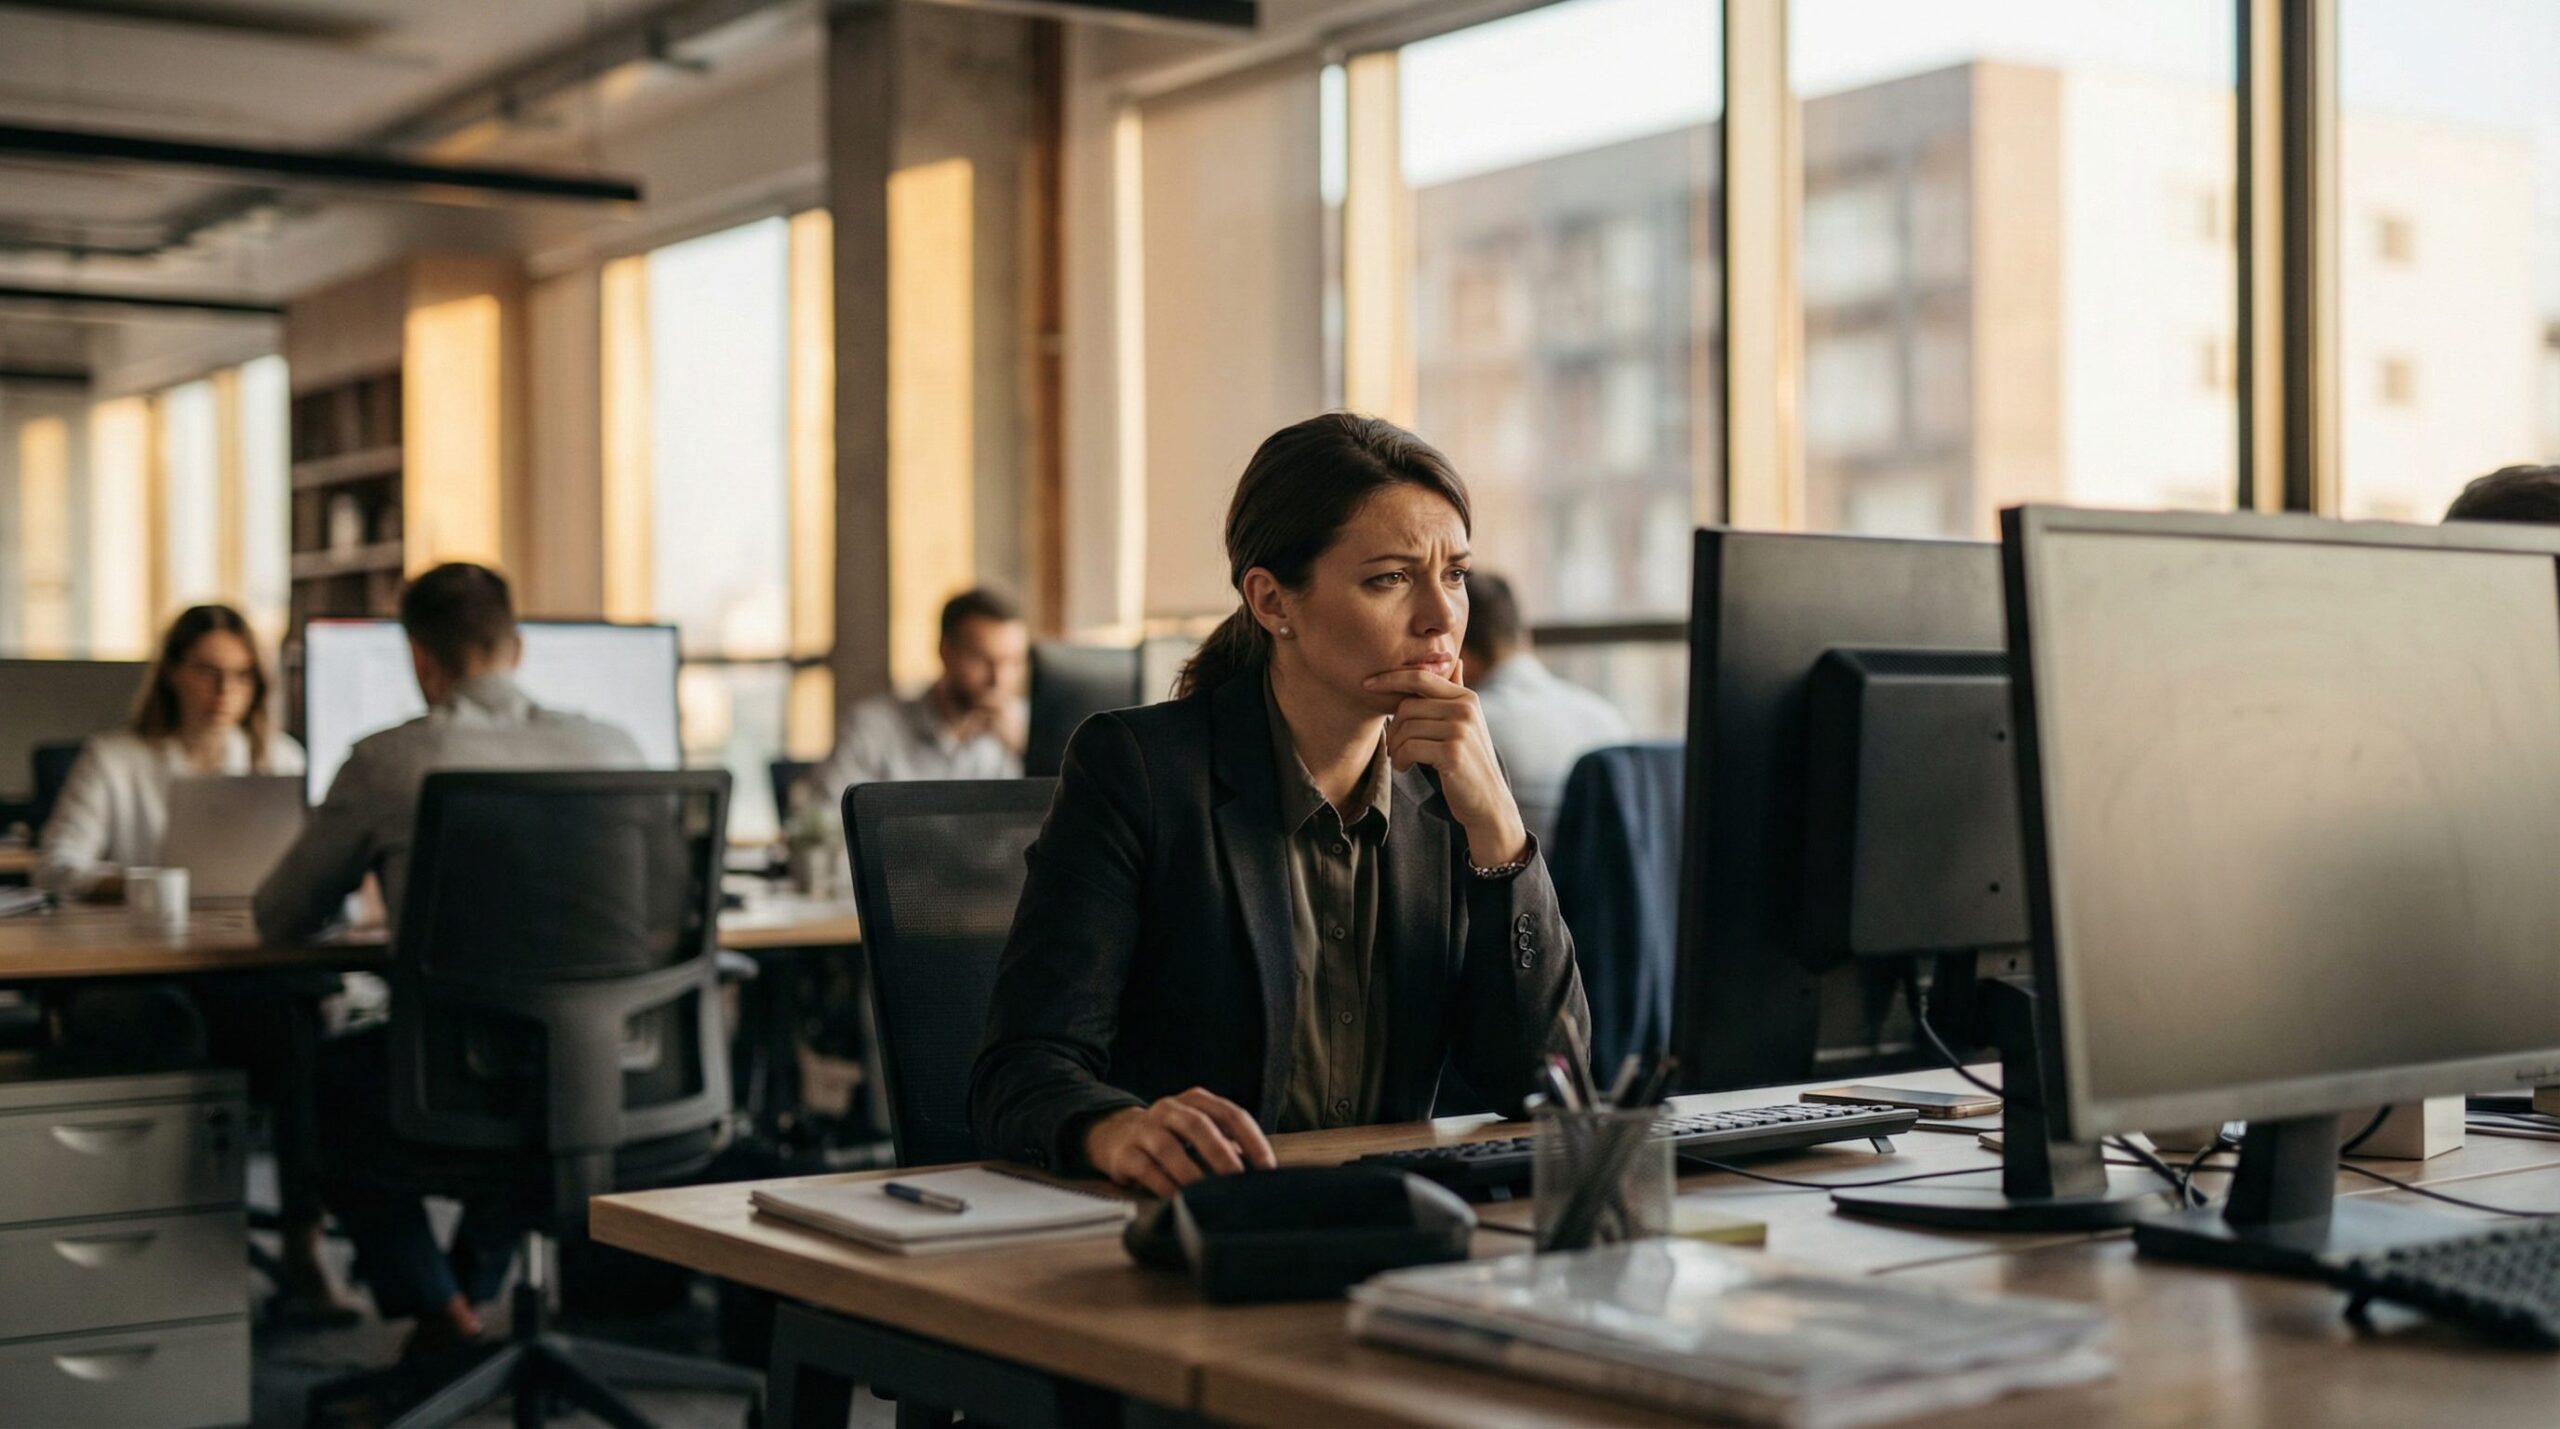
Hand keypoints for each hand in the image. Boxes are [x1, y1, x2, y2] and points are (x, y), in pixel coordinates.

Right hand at [1082, 1088, 1277, 1197]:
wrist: (1112, 1133)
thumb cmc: (1168, 1136)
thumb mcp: (1196, 1131)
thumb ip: (1225, 1143)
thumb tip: (1258, 1171)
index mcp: (1194, 1100)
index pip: (1229, 1113)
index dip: (1251, 1139)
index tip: (1267, 1167)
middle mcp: (1168, 1109)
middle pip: (1198, 1126)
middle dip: (1221, 1154)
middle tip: (1238, 1180)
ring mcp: (1144, 1129)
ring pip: (1169, 1148)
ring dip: (1192, 1173)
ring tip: (1209, 1195)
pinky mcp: (1124, 1153)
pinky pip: (1146, 1170)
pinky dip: (1165, 1186)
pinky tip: (1179, 1201)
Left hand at [1364, 661, 1529, 866]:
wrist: (1488, 801)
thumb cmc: (1469, 762)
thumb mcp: (1467, 723)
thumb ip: (1457, 694)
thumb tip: (1456, 661)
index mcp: (1466, 697)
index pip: (1421, 677)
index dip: (1390, 678)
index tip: (1366, 684)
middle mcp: (1465, 709)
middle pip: (1407, 706)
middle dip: (1393, 728)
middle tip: (1394, 748)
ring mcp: (1461, 730)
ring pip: (1406, 728)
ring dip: (1396, 748)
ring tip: (1401, 760)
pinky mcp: (1453, 753)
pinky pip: (1409, 748)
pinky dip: (1400, 760)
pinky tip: (1405, 767)